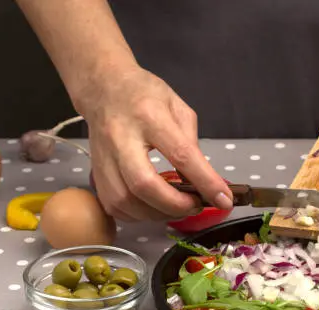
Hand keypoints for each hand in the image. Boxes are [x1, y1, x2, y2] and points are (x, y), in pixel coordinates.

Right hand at [78, 66, 232, 221]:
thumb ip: (190, 142)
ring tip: (175, 208)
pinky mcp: (94, 172)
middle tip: (194, 206)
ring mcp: (104, 157)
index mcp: (150, 116)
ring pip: (124, 201)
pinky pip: (113, 206)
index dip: (205, 182)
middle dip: (174, 205)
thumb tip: (201, 180)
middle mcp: (122, 138)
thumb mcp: (177, 106)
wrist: (103, 86)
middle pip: (143, 185)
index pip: (180, 154)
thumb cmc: (144, 94)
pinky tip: (151, 208)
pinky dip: (136, 215)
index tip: (224, 199)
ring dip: (155, 214)